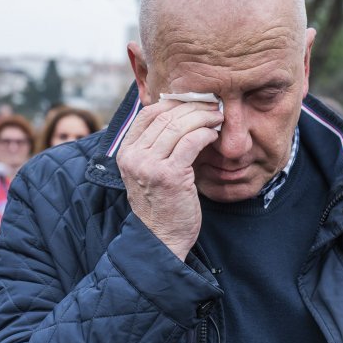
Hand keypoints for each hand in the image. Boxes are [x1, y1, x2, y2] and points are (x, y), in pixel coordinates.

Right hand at [116, 99, 221, 259]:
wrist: (161, 241)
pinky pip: (191, 142)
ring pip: (179, 126)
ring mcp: (149, 166)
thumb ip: (155, 147)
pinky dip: (205, 133)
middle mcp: (133, 156)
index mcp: (126, 152)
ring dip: (203, 117)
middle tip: (212, 105)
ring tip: (217, 117)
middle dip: (193, 106)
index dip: (174, 103)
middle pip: (165, 116)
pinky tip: (213, 135)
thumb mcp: (148, 172)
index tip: (194, 102)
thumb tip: (179, 116)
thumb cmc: (161, 206)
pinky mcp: (170, 175)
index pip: (148, 113)